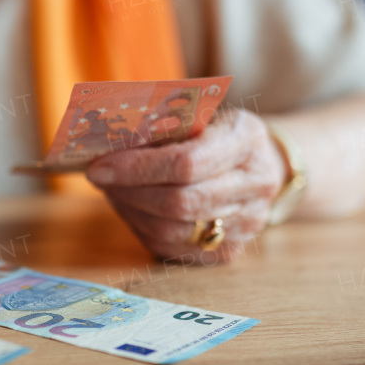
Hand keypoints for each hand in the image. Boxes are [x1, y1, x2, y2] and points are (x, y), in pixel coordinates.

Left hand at [85, 109, 286, 261]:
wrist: (264, 163)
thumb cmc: (219, 132)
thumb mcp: (198, 114)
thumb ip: (159, 126)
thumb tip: (106, 145)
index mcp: (246, 140)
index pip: (186, 164)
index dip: (137, 168)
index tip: (100, 166)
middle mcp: (254, 185)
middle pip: (179, 202)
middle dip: (129, 191)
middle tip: (100, 178)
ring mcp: (247, 223)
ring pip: (172, 230)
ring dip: (132, 211)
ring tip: (114, 191)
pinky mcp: (229, 250)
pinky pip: (173, 248)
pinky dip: (143, 229)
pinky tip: (132, 208)